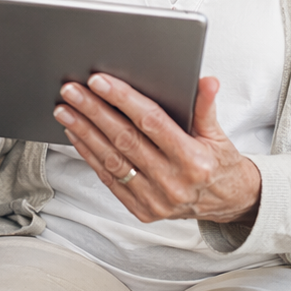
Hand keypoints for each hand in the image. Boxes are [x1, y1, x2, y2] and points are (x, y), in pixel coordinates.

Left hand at [54, 74, 260, 224]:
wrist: (226, 203)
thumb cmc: (218, 163)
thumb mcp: (218, 134)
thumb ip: (206, 107)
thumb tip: (207, 80)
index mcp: (194, 160)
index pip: (151, 122)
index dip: (123, 99)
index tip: (98, 81)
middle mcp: (173, 182)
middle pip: (124, 139)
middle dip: (93, 111)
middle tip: (71, 91)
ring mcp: (156, 199)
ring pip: (111, 160)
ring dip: (83, 132)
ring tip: (64, 111)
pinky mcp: (142, 210)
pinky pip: (109, 179)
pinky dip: (90, 155)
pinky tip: (76, 135)